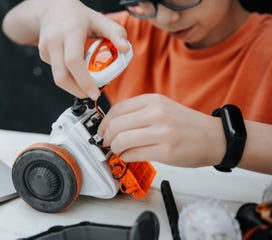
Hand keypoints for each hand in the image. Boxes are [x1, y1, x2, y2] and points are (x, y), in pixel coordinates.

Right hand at [3, 0, 129, 99]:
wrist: (52, 8)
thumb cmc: (79, 16)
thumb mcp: (100, 19)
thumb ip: (116, 33)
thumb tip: (126, 50)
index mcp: (70, 32)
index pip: (74, 61)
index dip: (84, 81)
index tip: (95, 93)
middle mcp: (55, 40)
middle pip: (62, 76)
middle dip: (78, 90)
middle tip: (92, 94)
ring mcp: (46, 48)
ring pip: (58, 78)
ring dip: (73, 87)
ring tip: (86, 85)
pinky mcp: (43, 54)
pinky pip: (56, 72)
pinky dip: (68, 76)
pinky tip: (75, 70)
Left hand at [98, 94, 225, 167]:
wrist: (214, 138)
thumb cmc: (187, 124)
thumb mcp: (163, 108)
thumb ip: (139, 112)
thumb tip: (112, 124)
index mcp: (153, 101)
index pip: (117, 109)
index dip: (104, 123)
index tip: (102, 130)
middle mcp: (157, 114)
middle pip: (116, 125)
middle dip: (106, 137)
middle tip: (107, 143)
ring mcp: (162, 133)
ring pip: (122, 141)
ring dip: (115, 149)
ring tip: (118, 151)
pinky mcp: (166, 152)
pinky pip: (133, 155)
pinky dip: (126, 157)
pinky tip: (130, 156)